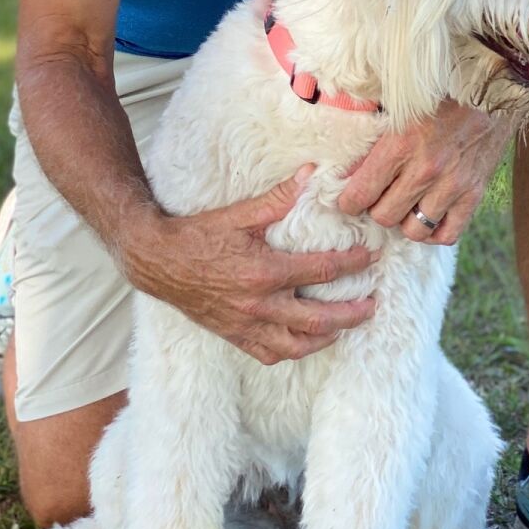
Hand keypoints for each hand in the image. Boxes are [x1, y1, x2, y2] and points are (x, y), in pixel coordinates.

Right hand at [123, 168, 378, 365]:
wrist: (157, 262)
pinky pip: (271, 354)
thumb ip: (279, 199)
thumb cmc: (198, 236)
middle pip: (318, 319)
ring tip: (347, 326)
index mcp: (263, 272)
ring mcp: (246, 325)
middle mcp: (258, 305)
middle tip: (372, 304)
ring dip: (328, 337)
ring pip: (298, 345)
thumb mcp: (238, 214)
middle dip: (351, 313)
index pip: (320, 271)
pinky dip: (294, 350)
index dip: (351, 264)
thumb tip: (311, 174)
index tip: (370, 257)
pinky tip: (307, 341)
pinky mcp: (235, 336)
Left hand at [336, 101, 510, 245]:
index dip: (349, 202)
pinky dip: (435, 232)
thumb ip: (373, 137)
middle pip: (385, 216)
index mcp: (400, 144)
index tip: (350, 199)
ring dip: (405, 221)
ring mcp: (453, 184)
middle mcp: (426, 169)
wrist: (488, 87)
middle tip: (380, 198)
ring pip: (414, 230)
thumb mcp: (398, 106)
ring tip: (406, 206)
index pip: (360, 194)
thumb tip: (349, 168)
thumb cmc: (439, 92)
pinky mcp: (474, 193)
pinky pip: (448, 234)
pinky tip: (430, 216)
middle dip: (377, 210)